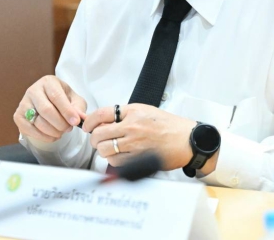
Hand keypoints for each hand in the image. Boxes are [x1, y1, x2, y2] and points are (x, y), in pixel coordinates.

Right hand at [14, 76, 86, 142]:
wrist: (48, 103)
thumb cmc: (63, 100)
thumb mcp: (74, 99)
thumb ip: (78, 108)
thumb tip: (80, 119)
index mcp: (48, 82)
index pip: (56, 96)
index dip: (66, 111)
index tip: (75, 122)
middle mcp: (33, 90)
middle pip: (46, 110)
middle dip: (60, 123)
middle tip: (68, 129)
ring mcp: (23, 103)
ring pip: (37, 121)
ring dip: (53, 131)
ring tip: (61, 132)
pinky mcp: (18, 116)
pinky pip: (29, 130)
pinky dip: (43, 137)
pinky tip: (52, 136)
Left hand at [82, 104, 196, 169]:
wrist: (186, 140)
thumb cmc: (168, 126)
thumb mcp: (145, 111)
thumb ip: (124, 114)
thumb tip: (103, 121)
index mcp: (133, 112)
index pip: (101, 114)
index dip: (89, 121)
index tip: (87, 126)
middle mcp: (132, 127)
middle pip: (99, 134)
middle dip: (94, 138)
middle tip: (97, 139)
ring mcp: (135, 144)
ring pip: (105, 149)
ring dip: (103, 150)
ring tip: (109, 148)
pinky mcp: (138, 159)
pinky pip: (116, 161)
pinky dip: (113, 160)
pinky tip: (119, 156)